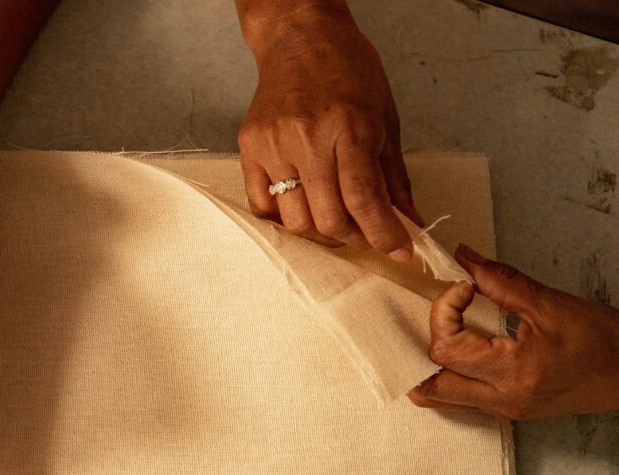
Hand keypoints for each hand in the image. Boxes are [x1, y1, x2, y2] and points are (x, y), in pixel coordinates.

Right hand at [237, 2, 419, 258]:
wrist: (299, 39)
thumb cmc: (348, 71)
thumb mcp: (386, 118)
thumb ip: (394, 177)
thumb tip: (409, 222)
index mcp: (349, 127)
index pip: (363, 199)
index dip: (384, 234)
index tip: (398, 250)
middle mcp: (308, 139)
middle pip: (328, 218)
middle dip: (353, 236)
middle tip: (364, 231)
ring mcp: (274, 145)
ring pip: (295, 219)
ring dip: (320, 230)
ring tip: (333, 218)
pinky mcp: (250, 148)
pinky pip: (263, 205)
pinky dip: (284, 217)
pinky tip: (302, 207)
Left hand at [408, 244, 618, 418]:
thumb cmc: (604, 341)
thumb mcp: (552, 304)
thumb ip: (501, 281)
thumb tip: (464, 258)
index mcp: (513, 373)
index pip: (447, 348)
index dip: (444, 311)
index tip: (465, 288)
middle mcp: (503, 399)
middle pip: (431, 385)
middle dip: (424, 345)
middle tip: (445, 314)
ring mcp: (505, 409)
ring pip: (442, 399)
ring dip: (428, 368)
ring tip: (442, 333)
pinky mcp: (509, 410)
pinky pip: (461, 401)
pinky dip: (448, 378)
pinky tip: (455, 354)